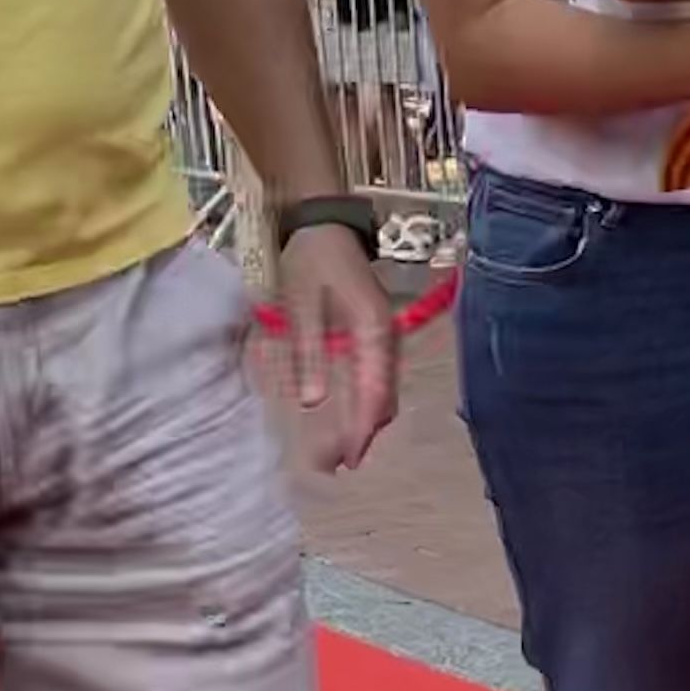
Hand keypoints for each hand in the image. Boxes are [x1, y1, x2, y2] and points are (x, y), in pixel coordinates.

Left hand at [275, 221, 399, 469]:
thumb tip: (313, 402)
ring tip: (339, 451)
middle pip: (384, 398)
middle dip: (363, 433)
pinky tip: (346, 417)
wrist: (323, 225)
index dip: (361, 429)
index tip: (347, 460)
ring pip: (383, 392)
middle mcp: (387, 339)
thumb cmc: (310, 262)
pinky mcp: (376, 336)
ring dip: (364, 421)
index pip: (374, 393)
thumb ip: (308, 353)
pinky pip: (377, 379)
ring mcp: (385, 338)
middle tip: (336, 465)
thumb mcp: (301, 306)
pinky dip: (364, 402)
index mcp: (374, 331)